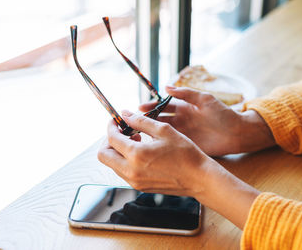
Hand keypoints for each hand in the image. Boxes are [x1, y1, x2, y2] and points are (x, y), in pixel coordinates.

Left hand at [98, 110, 214, 196]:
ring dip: (118, 150)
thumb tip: (125, 114)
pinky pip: (122, 172)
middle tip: (122, 131)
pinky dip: (125, 160)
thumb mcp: (164, 131)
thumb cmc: (185, 153)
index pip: (111, 138)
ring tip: (135, 140)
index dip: (111, 126)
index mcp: (136, 154)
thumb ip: (141, 121)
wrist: (198, 178)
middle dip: (109, 140)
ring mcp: (134, 181)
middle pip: (103, 155)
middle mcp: (131, 171)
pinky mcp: (139, 187)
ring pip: (112, 164)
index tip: (117, 120)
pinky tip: (141, 152)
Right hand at [139, 86, 274, 155]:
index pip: (162, 106)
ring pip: (161, 133)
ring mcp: (183, 134)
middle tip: (131, 122)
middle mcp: (181, 121)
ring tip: (136, 134)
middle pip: (158, 119)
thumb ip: (186, 93)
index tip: (138, 108)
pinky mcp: (186, 145)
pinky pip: (170, 144)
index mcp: (184, 108)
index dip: (150, 107)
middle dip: (145, 120)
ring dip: (149, 133)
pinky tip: (149, 147)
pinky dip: (159, 145)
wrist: (238, 134)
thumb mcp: (205, 99)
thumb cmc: (223, 114)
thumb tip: (166, 87)